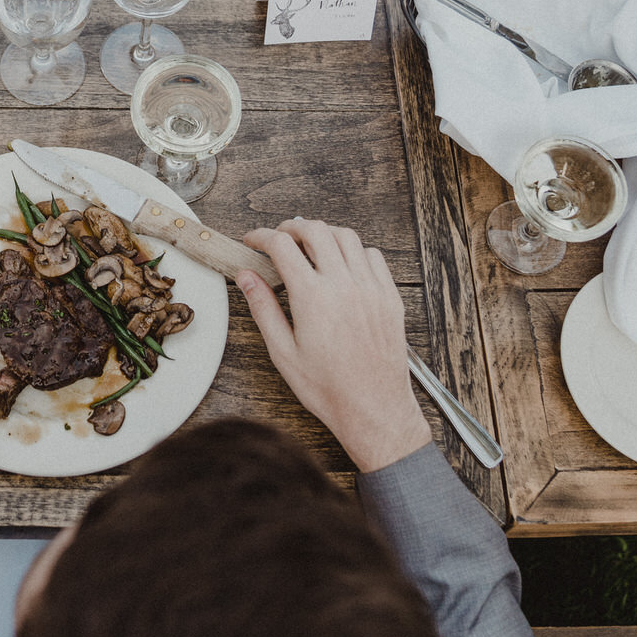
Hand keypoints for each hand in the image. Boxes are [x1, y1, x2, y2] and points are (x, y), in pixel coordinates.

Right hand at [240, 220, 431, 473]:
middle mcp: (344, 285)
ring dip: (324, 234)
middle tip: (279, 238)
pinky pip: (373, 256)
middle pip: (316, 230)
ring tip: (310, 246)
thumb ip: (263, 308)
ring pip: (347, 236)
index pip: (281, 245)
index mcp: (313, 297)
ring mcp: (371, 288)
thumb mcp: (283, 352)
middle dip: (291, 227)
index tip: (252, 240)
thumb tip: (246, 277)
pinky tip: (344, 265)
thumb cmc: (328, 389)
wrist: (374, 409)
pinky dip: (354, 251)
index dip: (261, 236)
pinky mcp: (390, 298)